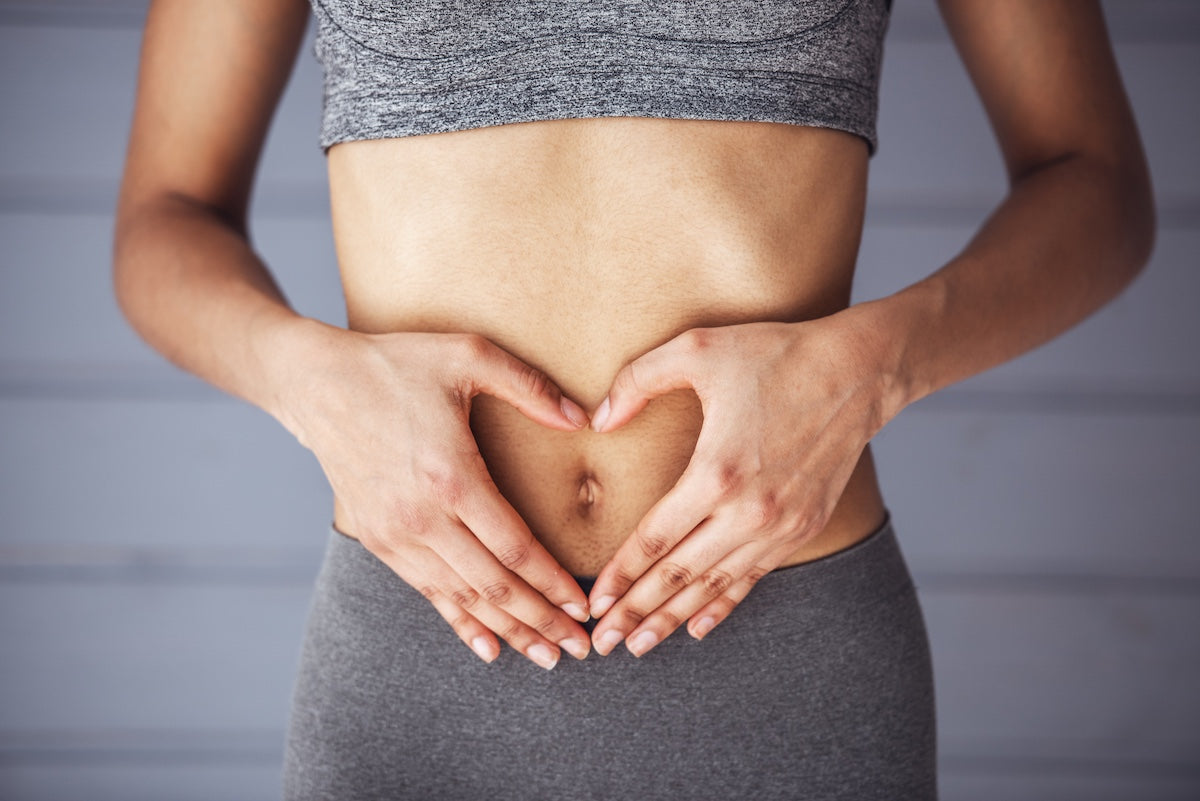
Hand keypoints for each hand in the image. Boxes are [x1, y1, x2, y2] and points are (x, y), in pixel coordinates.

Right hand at [275, 323, 592, 668]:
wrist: (316, 384)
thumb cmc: (397, 365)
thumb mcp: (467, 355)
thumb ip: (530, 386)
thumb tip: (583, 419)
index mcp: (452, 476)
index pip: (514, 548)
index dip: (552, 583)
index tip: (584, 606)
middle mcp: (423, 517)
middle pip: (493, 585)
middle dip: (541, 621)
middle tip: (580, 648)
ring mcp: (397, 534)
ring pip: (463, 597)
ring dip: (508, 630)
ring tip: (546, 655)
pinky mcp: (379, 540)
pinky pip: (427, 593)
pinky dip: (461, 623)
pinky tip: (489, 647)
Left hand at [585, 314, 891, 656]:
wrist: (859, 371)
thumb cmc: (774, 354)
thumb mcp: (696, 349)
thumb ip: (636, 381)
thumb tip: (597, 420)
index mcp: (717, 471)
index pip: (656, 539)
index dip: (621, 575)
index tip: (594, 602)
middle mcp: (749, 510)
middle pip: (680, 575)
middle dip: (637, 612)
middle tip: (601, 643)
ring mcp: (780, 525)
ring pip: (715, 585)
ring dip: (674, 618)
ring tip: (638, 646)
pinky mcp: (802, 527)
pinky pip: (753, 577)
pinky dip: (723, 605)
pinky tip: (697, 627)